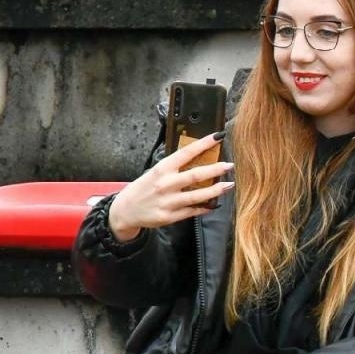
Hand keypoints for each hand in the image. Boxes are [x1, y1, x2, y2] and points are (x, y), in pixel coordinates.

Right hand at [107, 132, 233, 240]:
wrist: (125, 210)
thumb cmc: (144, 188)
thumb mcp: (156, 171)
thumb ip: (175, 166)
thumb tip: (199, 155)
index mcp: (162, 169)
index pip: (186, 153)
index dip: (203, 144)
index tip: (218, 137)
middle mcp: (165, 184)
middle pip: (195, 175)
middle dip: (215, 170)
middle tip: (230, 165)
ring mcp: (168, 202)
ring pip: (197, 196)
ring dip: (215, 190)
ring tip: (229, 185)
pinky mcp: (169, 217)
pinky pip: (192, 211)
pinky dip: (205, 207)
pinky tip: (214, 204)